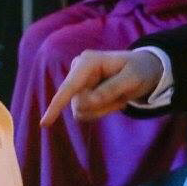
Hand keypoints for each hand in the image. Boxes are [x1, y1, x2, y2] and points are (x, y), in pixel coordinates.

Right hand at [41, 49, 163, 125]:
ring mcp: (77, 82)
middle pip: (79, 104)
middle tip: (122, 96)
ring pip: (81, 111)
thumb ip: (111, 89)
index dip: (56, 105)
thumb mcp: (132, 78)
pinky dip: (101, 111)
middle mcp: (77, 70)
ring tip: (118, 95)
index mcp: (88, 62)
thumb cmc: (139, 70)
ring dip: (103, 109)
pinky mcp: (80, 93)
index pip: (69, 87)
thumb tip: (88, 102)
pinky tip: (112, 99)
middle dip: (102, 107)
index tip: (44, 123)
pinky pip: (85, 113)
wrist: (142, 70)